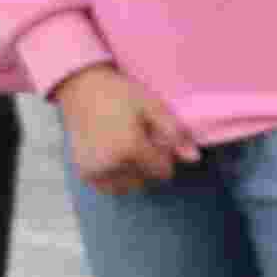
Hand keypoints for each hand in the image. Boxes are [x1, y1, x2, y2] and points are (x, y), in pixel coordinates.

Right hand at [49, 65, 198, 193]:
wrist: (82, 88)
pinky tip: (114, 157)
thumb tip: (194, 158)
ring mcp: (95, 171)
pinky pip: (109, 188)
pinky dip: (116, 178)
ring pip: (129, 186)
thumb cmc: (120, 93)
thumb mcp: (152, 105)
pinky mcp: (85, 173)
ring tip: (125, 147)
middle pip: (146, 180)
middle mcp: (111, 164)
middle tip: (138, 140)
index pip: (163, 171)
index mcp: (130, 148)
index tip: (154, 138)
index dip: (164, 155)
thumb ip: (175, 132)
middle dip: (147, 164)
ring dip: (133, 174)